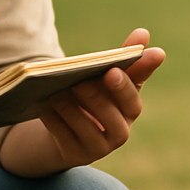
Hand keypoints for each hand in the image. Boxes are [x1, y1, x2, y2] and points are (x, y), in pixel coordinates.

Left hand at [0, 28, 165, 175]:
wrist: (62, 131)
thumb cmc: (90, 97)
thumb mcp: (105, 77)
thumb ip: (124, 57)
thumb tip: (144, 33)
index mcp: (129, 109)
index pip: (133, 98)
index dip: (125, 85)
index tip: (111, 71)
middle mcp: (120, 132)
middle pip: (113, 117)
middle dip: (97, 98)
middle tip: (80, 81)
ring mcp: (98, 148)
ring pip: (89, 131)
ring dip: (73, 111)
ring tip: (57, 92)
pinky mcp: (75, 157)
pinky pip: (66, 140)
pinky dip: (56, 123)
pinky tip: (45, 108)